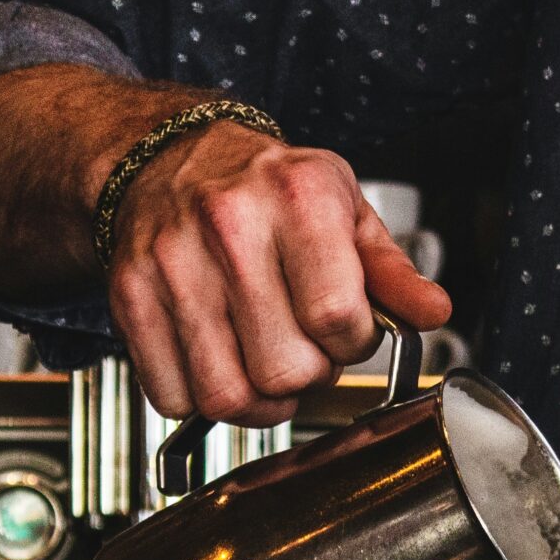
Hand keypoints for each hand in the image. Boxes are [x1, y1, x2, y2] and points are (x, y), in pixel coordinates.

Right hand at [106, 123, 450, 426]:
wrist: (168, 157)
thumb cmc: (265, 188)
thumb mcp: (343, 208)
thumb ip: (390, 270)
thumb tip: (430, 313)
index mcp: (298, 197)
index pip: (338, 320)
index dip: (352, 343)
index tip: (344, 331)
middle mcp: (230, 225)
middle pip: (283, 369)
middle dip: (306, 376)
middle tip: (303, 350)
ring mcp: (171, 263)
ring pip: (225, 394)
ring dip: (257, 402)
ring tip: (265, 366)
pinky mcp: (129, 296)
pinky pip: (171, 395)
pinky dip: (199, 399)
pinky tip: (218, 362)